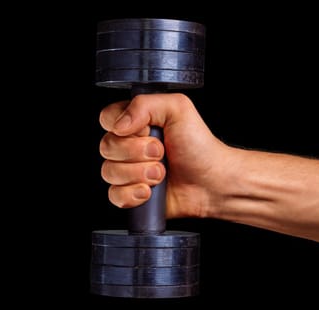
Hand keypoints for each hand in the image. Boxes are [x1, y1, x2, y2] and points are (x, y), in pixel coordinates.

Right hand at [99, 93, 230, 217]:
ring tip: (161, 174)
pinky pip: (114, 195)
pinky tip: (150, 192)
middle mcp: (128, 146)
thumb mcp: (178, 109)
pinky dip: (132, 194)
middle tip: (161, 153)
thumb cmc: (200, 146)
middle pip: (106, 147)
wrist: (213, 182)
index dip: (123, 127)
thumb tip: (119, 125)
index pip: (107, 118)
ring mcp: (128, 171)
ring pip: (109, 172)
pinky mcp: (131, 195)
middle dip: (137, 152)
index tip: (147, 131)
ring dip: (138, 174)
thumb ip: (145, 104)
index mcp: (136, 122)